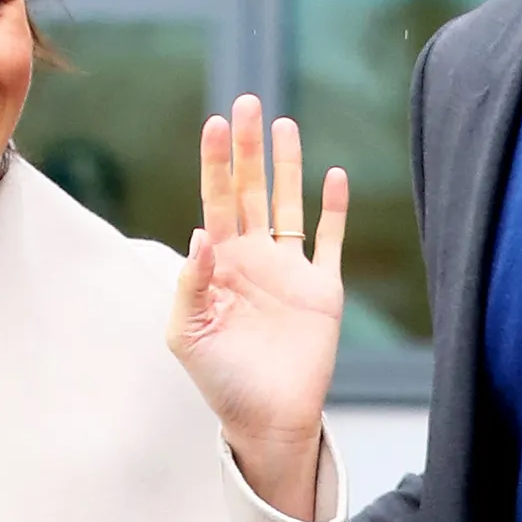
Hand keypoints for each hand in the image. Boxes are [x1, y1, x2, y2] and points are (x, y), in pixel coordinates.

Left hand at [168, 94, 346, 521]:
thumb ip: (190, 284)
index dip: (215, 163)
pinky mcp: (323, 288)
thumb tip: (201, 233)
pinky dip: (334, 210)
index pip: (215, 201)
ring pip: (288, 204)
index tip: (214, 124)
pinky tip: (333, 177)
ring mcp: (289, 270)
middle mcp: (253, 259)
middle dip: (248, 148)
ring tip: (284, 123)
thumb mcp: (187, 335)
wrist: (268, 419)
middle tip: (247, 102)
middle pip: (251, 190)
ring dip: (287, 165)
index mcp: (218, 265)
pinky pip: (330, 239)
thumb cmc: (220, 381)